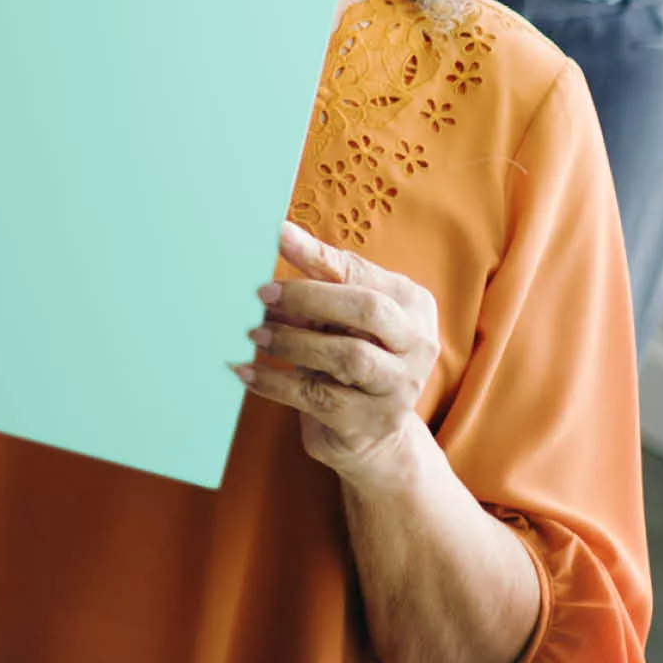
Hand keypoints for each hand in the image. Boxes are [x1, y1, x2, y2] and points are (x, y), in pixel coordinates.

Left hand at [237, 220, 445, 483]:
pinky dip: (274, 381)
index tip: (273, 239)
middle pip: (369, 311)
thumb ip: (322, 271)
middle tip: (261, 295)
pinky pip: (318, 397)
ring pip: (348, 357)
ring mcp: (399, 388)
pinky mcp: (371, 423)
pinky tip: (245, 369)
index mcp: (414, 306)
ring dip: (292, 342)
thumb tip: (281, 231)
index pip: (364, 274)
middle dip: (310, 298)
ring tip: (253, 334)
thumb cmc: (352, 351)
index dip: (317, 257)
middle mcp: (417, 346)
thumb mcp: (343, 310)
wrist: (373, 432)